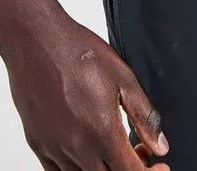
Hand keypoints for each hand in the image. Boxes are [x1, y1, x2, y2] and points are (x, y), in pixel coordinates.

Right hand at [3, 9, 169, 169]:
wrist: (35, 39)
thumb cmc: (77, 51)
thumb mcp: (122, 77)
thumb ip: (144, 116)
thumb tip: (160, 146)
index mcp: (102, 131)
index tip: (158, 164)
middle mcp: (77, 146)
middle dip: (129, 170)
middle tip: (138, 152)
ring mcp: (54, 148)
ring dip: (103, 170)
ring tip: (112, 148)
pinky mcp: (37, 143)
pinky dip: (76, 169)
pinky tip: (86, 149)